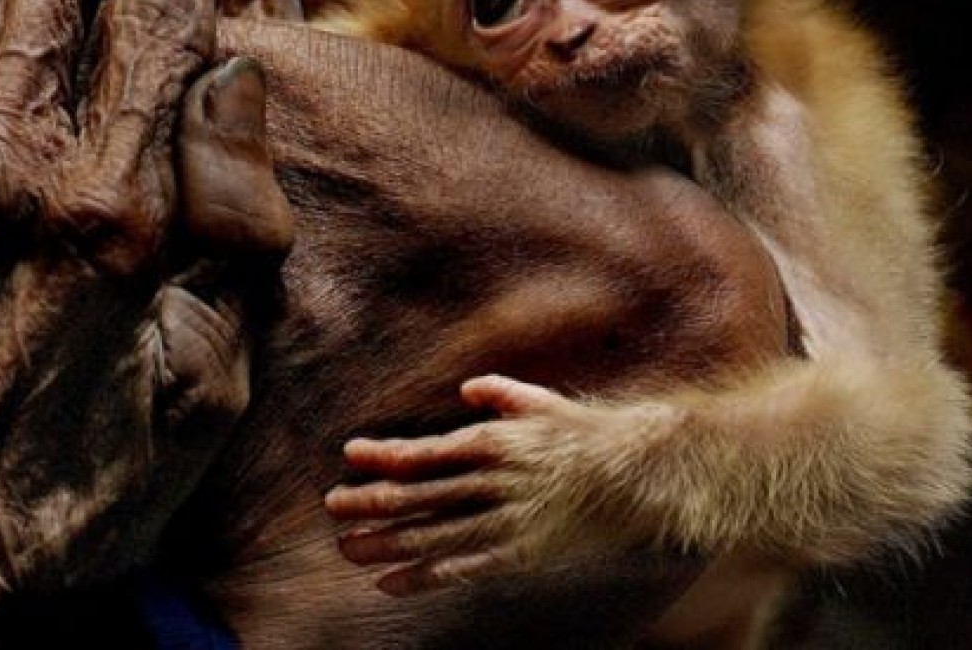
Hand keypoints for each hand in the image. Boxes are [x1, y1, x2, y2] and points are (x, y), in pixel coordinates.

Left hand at [326, 375, 680, 596]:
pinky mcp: (519, 554)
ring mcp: (504, 521)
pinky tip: (391, 583)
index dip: (382, 456)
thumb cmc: (585, 436)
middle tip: (333, 506)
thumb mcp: (541, 403)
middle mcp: (491, 482)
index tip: (348, 456)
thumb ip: (500, 394)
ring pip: (430, 535)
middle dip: (369, 502)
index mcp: (492, 442)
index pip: (423, 452)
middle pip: (417, 496)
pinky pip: (462, 569)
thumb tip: (467, 387)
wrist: (638, 478)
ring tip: (347, 547)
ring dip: (385, 542)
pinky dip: (423, 576)